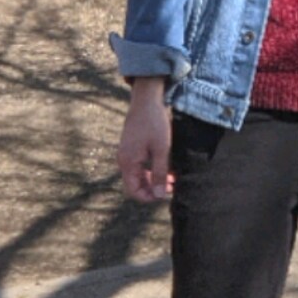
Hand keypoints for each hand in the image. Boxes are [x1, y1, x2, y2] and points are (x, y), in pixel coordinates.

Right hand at [116, 78, 173, 202]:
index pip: (134, 192)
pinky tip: (166, 167)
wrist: (146, 100)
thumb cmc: (155, 123)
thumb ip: (160, 173)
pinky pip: (139, 166)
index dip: (149, 197)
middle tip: (173, 186)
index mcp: (128, 163)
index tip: (166, 193)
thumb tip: (160, 195)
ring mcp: (126, 154)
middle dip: (154, 189)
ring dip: (154, 179)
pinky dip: (151, 170)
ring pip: (138, 176)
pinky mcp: (131, 148)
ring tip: (172, 178)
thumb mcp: (162, 150)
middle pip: (136, 185)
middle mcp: (123, 160)